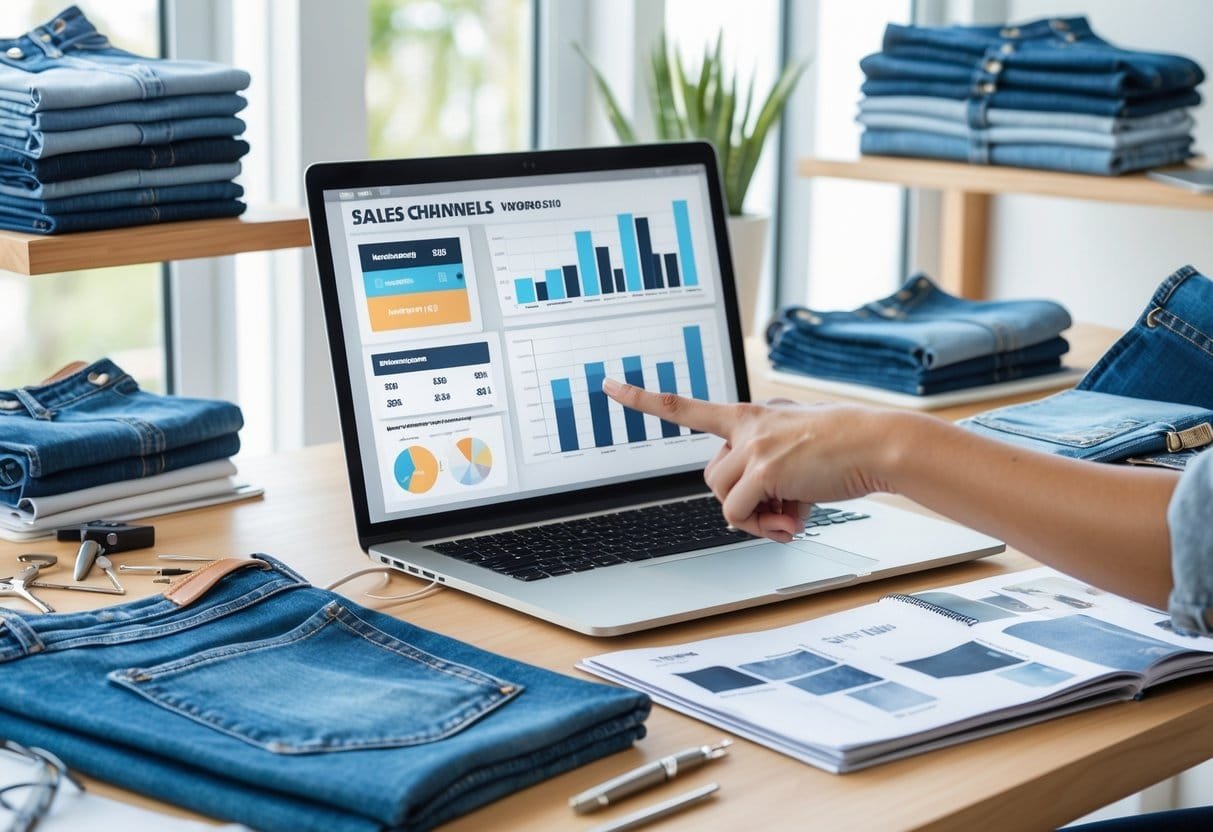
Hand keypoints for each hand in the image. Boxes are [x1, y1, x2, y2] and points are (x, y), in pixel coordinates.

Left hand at [601, 379, 891, 541]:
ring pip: (722, 498)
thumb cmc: (844, 450)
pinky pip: (738, 513)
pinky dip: (761, 526)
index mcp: (751, 415)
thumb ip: (769, 476)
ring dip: (752, 518)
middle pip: (711, 477)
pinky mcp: (765, 469)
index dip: (644, 400)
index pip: (686, 407)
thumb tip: (760, 515)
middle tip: (777, 511)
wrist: (877, 444)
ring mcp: (754, 445)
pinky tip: (793, 519)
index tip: (610, 387)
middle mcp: (746, 426)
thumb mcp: (797, 451)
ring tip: (790, 515)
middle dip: (739, 501)